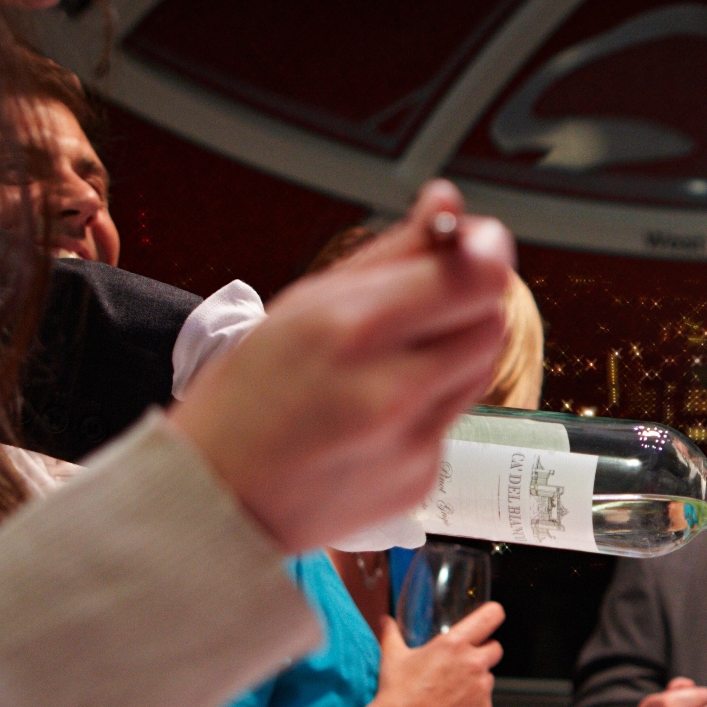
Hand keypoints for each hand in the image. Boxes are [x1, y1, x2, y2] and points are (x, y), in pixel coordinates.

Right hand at [172, 180, 514, 551]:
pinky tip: (376, 413)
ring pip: (480, 369)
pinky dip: (429, 406)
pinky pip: (453, 420)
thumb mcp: (301, 304)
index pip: (474, 278)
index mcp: (349, 329)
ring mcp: (410, 442)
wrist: (216, 501)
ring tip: (393, 360)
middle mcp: (388, 389)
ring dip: (455, 352)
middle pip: (490, 322)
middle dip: (468, 303)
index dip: (485, 253)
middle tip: (426, 304)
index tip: (476, 245)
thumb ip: (389, 253)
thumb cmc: (247, 395)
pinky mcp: (421, 480)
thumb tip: (449, 204)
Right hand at [372, 602, 502, 706]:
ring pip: (488, 678)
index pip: (491, 616)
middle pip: (495, 648)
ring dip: (475, 682)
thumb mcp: (393, 656)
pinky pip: (484, 703)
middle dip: (483, 653)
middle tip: (461, 665)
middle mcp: (473, 663)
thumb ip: (392, 633)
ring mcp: (481, 688)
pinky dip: (472, 705)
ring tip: (449, 692)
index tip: (489, 619)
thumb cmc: (397, 691)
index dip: (492, 615)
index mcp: (454, 643)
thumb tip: (385, 620)